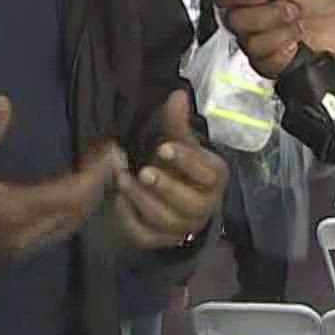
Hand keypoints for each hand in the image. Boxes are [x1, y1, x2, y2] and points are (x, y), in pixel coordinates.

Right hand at [0, 96, 124, 268]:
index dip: (97, 173)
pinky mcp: (12, 254)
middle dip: (99, 184)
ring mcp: (20, 249)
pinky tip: (68, 193)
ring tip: (93, 170)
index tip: (111, 149)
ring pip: (69, 226)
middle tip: (108, 155)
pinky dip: (70, 212)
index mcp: (17, 212)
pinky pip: (55, 233)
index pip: (73, 195)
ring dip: (86, 200)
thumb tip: (4, 101)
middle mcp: (27, 236)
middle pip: (79, 213)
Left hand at [116, 91, 228, 249]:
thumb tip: (177, 94)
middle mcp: (204, 207)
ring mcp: (183, 227)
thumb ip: (177, 122)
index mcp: (214, 179)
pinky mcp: (162, 240)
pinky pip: (147, 236)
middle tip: (144, 171)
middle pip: (190, 204)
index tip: (164, 148)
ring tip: (123, 180)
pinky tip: (119, 202)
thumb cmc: (180, 165)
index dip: (187, 162)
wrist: (175, 196)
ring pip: (166, 220)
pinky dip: (131, 220)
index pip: (209, 174)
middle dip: (165, 187)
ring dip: (142, 200)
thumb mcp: (180, 142)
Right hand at [209, 0, 334, 76]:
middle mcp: (249, 17)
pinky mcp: (269, 63)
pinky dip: (282, 51)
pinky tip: (296, 44)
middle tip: (289, 7)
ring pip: (249, 41)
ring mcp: (258, 42)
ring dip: (279, 31)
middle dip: (267, 13)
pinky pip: (262, 61)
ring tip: (297, 24)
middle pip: (234, 21)